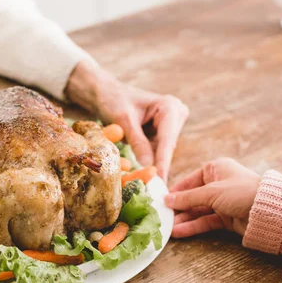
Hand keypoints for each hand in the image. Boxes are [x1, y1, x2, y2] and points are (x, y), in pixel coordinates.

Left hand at [66, 60, 188, 180]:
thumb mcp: (123, 121)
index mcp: (170, 107)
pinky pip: (156, 150)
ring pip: (162, 151)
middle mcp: (176, 114)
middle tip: (154, 190)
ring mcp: (170, 124)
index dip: (162, 162)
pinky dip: (149, 160)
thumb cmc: (113, 100)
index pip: (167, 140)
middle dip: (159, 166)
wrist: (106, 92)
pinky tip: (144, 175)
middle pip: (167, 147)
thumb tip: (149, 167)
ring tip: (148, 186)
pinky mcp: (162, 133)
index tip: (160, 181)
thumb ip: (137, 142)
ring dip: (154, 166)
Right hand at [165, 158, 260, 237]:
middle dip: (177, 208)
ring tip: (167, 228)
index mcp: (215, 169)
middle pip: (191, 197)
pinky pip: (204, 221)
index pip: (189, 181)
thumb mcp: (211, 192)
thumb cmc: (241, 192)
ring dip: (183, 219)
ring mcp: (221, 202)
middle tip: (160, 216)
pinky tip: (179, 232)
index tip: (159, 200)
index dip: (174, 191)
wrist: (269, 211)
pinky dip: (192, 227)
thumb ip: (187, 197)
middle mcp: (217, 184)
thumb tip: (165, 200)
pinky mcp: (225, 218)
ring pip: (197, 211)